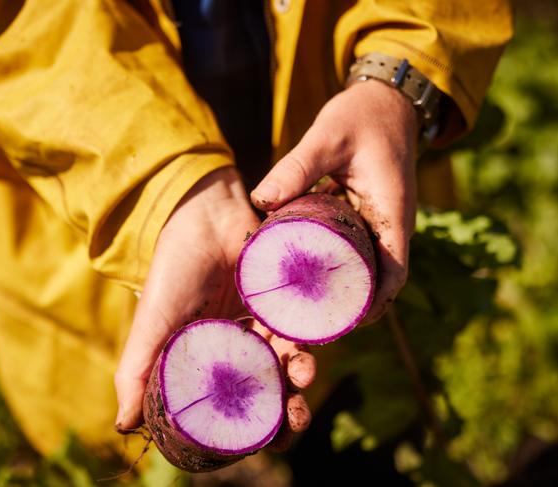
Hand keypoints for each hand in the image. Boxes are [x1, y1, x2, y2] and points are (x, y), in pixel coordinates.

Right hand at [114, 167, 315, 449]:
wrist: (204, 213)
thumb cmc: (174, 269)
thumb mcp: (153, 322)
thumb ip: (138, 370)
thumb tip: (124, 427)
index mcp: (205, 358)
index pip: (229, 404)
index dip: (248, 427)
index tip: (263, 439)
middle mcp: (235, 345)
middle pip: (265, 388)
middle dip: (284, 407)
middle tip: (295, 418)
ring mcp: (260, 321)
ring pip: (287, 360)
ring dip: (299, 375)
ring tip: (303, 373)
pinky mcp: (282, 299)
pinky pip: (300, 326)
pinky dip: (306, 339)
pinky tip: (308, 346)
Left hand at [251, 80, 417, 322]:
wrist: (387, 100)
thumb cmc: (363, 116)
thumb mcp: (328, 136)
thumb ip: (297, 166)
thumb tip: (261, 201)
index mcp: (392, 213)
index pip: (392, 274)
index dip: (371, 304)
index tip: (341, 322)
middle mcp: (390, 225)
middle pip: (376, 281)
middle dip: (349, 305)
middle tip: (309, 322)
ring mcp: (379, 223)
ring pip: (364, 268)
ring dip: (341, 288)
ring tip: (303, 306)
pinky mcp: (366, 217)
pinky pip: (353, 249)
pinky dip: (334, 264)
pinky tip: (304, 270)